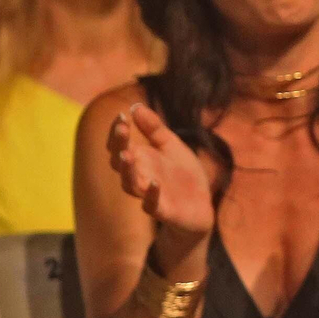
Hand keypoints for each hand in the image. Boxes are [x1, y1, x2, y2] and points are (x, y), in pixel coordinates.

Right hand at [108, 103, 213, 239]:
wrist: (200, 206)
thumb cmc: (181, 175)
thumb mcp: (171, 146)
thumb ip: (155, 128)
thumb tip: (135, 106)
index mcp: (139, 158)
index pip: (120, 144)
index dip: (118, 131)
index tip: (122, 115)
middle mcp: (138, 176)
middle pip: (120, 161)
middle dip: (119, 146)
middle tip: (122, 130)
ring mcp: (148, 194)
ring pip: (129, 183)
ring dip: (127, 169)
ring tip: (127, 155)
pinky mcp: (162, 211)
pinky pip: (150, 205)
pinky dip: (151, 195)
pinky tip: (154, 183)